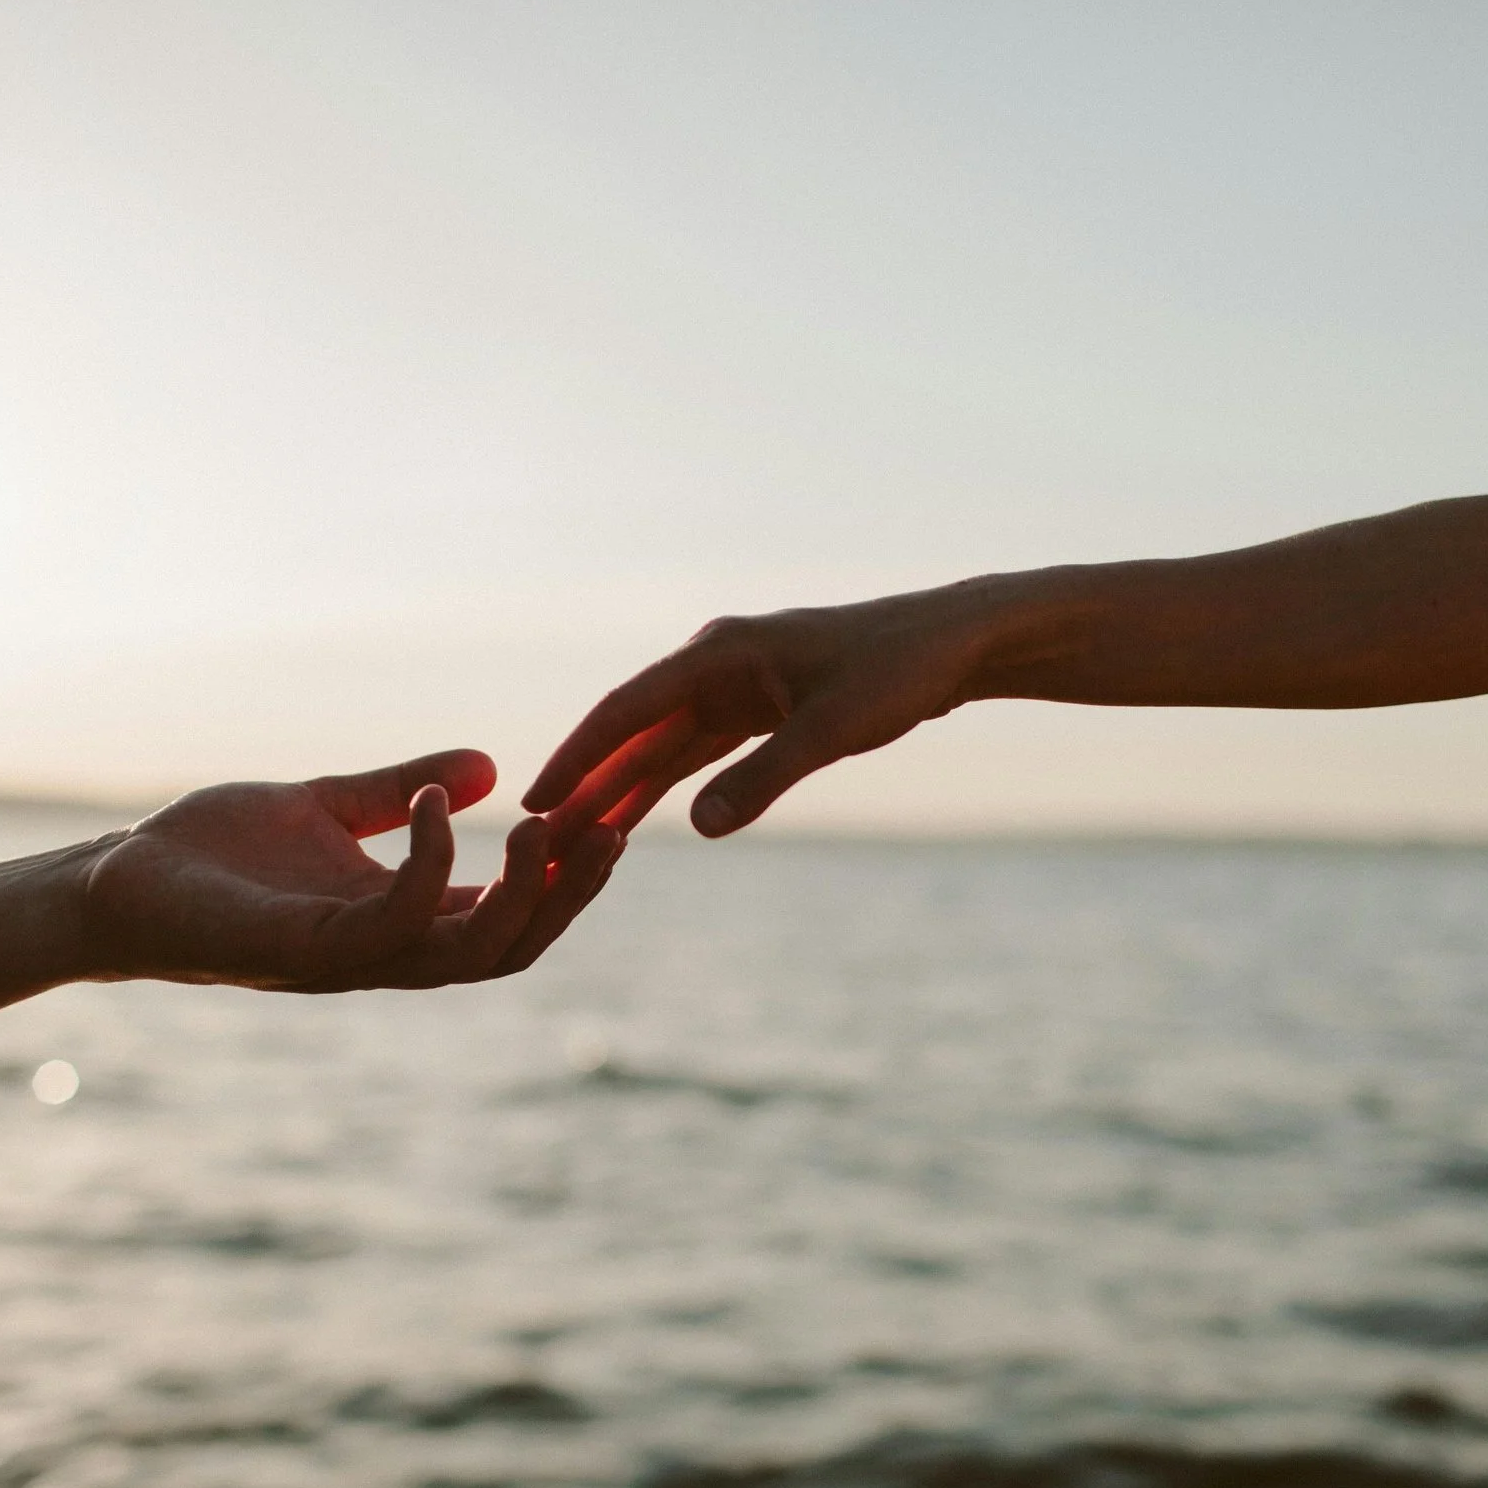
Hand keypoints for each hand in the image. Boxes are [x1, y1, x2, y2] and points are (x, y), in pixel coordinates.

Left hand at [83, 749, 621, 990]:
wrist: (116, 881)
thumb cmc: (211, 853)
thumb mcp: (326, 807)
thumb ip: (400, 794)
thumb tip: (487, 767)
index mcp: (396, 923)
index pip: (506, 918)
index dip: (564, 877)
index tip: (606, 816)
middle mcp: (383, 953)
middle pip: (510, 948)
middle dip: (568, 895)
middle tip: (608, 827)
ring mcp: (348, 958)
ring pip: (471, 951)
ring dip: (523, 893)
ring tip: (548, 824)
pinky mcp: (306, 949)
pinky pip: (398, 920)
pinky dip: (433, 862)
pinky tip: (440, 803)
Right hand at [524, 584, 1008, 840]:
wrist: (952, 646)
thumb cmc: (897, 672)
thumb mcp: (831, 731)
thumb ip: (763, 779)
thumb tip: (699, 829)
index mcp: (719, 654)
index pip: (626, 711)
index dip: (578, 758)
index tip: (535, 801)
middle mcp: (714, 665)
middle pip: (634, 733)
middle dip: (588, 785)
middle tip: (539, 839)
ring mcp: (734, 686)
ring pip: (662, 747)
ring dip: (622, 791)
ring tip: (573, 841)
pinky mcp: (758, 707)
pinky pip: (697, 752)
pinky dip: (668, 785)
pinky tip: (638, 822)